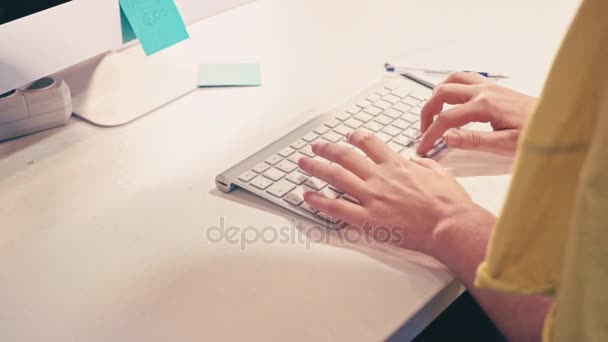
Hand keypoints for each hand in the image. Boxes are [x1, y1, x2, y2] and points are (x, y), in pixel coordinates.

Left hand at [298, 130, 474, 253]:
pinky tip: (307, 196)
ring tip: (303, 164)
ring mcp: (372, 197)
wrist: (450, 225)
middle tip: (316, 147)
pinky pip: (336, 207)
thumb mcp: (440, 173)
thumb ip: (423, 165)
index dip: (355, 137)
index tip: (349, 136)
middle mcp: (380, 177)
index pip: (370, 143)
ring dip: (316, 168)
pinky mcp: (368, 219)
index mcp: (397, 165)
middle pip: (345, 156)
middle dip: (327, 149)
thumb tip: (416, 161)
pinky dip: (319, 201)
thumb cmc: (449, 204)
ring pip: (336, 177)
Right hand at [417, 72, 536, 156]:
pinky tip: (452, 101)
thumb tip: (447, 138)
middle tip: (424, 131)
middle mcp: (484, 91)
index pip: (446, 119)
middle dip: (427, 112)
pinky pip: (465, 79)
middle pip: (442, 93)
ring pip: (452, 80)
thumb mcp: (505, 145)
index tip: (423, 147)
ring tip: (433, 113)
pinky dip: (452, 87)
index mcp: (485, 106)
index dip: (430, 134)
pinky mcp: (495, 88)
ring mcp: (489, 87)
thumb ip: (473, 141)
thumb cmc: (536, 134)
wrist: (558, 121)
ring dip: (437, 95)